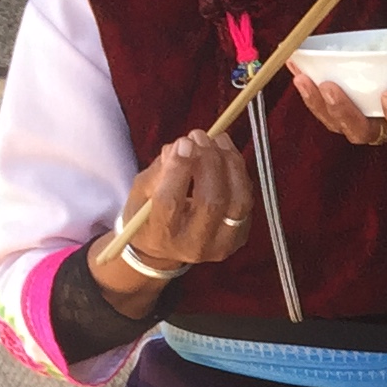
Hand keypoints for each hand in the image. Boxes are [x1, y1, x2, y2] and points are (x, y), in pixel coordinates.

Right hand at [112, 131, 254, 271]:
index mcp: (161, 235)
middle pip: (211, 201)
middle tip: (200, 136)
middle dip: (208, 162)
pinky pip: (246, 200)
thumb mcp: (140, 195)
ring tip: (218, 139)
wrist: (166, 251)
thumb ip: (157, 172)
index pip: (170, 202)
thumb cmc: (148, 218)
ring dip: (230, 164)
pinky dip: (239, 172)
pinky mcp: (240, 236)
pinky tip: (227, 153)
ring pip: (237, 201)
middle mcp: (194, 245)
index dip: (179, 169)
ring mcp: (222, 244)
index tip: (183, 142)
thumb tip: (181, 147)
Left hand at [294, 72, 386, 172]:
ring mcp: (370, 127)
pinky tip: (297, 71)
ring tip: (301, 77)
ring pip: (338, 125)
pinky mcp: (357, 117)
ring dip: (317, 104)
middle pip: (361, 132)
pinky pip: (329, 114)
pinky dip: (311, 96)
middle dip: (342, 111)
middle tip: (329, 86)